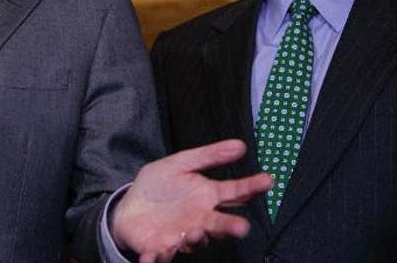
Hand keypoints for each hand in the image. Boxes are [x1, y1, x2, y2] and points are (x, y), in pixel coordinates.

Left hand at [109, 139, 272, 262]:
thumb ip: (209, 156)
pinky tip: (152, 256)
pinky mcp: (161, 248)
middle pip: (220, 224)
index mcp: (206, 197)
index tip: (267, 180)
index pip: (234, 192)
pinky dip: (157, 258)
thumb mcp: (180, 164)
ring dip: (197, 239)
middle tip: (242, 227)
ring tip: (195, 232)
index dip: (250, 186)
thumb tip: (240, 145)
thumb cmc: (158, 187)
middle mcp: (200, 219)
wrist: (130, 208)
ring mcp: (182, 235)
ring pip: (195, 241)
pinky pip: (160, 255)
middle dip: (231, 227)